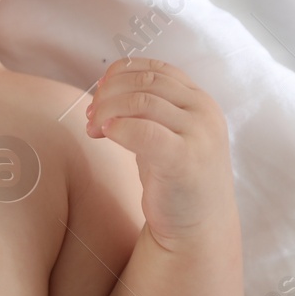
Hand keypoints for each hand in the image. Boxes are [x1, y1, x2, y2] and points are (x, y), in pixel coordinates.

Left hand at [85, 57, 232, 248]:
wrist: (197, 227)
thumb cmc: (175, 177)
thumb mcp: (165, 133)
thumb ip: (146, 108)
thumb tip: (103, 87)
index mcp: (200, 101)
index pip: (157, 69)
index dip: (122, 72)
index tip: (100, 88)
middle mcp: (204, 112)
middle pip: (145, 82)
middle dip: (109, 93)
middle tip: (90, 114)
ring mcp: (199, 135)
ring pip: (142, 101)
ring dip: (107, 110)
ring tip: (93, 128)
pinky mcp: (186, 160)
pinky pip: (145, 131)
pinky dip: (119, 128)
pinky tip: (105, 134)